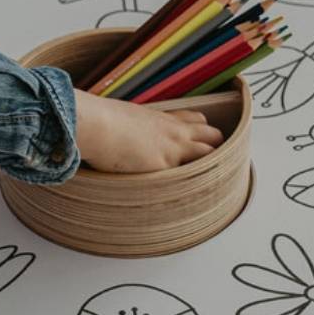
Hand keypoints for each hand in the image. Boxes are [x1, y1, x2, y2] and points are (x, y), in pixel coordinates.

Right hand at [73, 89, 224, 172]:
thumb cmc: (101, 121)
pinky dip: (196, 184)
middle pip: (212, 135)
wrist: (97, 124)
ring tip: (214, 182)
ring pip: (211, 153)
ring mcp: (173, 148)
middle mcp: (173, 131)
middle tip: (213, 162)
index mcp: (163, 118)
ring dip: (213, 165)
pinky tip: (199, 196)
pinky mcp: (166, 165)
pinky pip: (193, 175)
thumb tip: (124, 139)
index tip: (203, 141)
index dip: (203, 131)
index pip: (196, 120)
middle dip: (216, 147)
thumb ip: (132, 129)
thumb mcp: (122, 118)